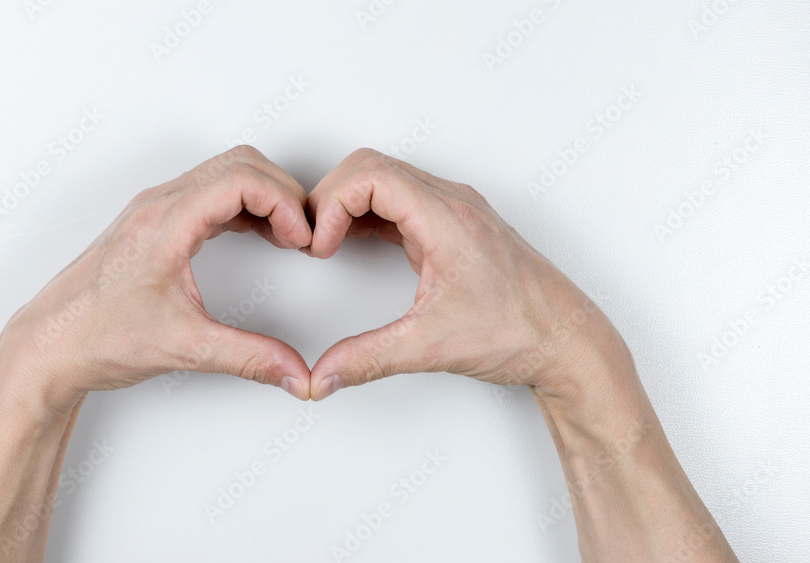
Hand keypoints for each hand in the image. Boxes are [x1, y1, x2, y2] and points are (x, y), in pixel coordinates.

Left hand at [0, 145, 314, 410]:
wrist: (49, 347)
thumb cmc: (96, 338)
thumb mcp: (184, 348)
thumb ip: (248, 358)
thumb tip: (295, 373)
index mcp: (165, 223)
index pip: (241, 180)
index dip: (284, 204)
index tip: (302, 240)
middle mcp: (158, 205)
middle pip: (240, 164)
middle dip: (282, 193)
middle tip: (303, 236)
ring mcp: (154, 209)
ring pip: (224, 171)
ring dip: (263, 195)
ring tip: (287, 235)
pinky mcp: (154, 222)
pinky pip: (208, 191)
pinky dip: (242, 204)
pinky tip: (257, 233)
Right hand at [305, 148, 629, 400]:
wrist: (567, 341)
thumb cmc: (521, 332)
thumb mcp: (432, 347)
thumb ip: (369, 359)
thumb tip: (324, 375)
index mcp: (447, 218)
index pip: (370, 174)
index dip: (332, 204)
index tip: (322, 247)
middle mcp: (452, 203)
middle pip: (370, 166)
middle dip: (331, 199)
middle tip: (318, 243)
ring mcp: (456, 210)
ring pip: (385, 177)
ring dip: (349, 203)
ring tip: (330, 244)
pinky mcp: (455, 224)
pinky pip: (400, 198)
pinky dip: (369, 213)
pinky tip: (356, 243)